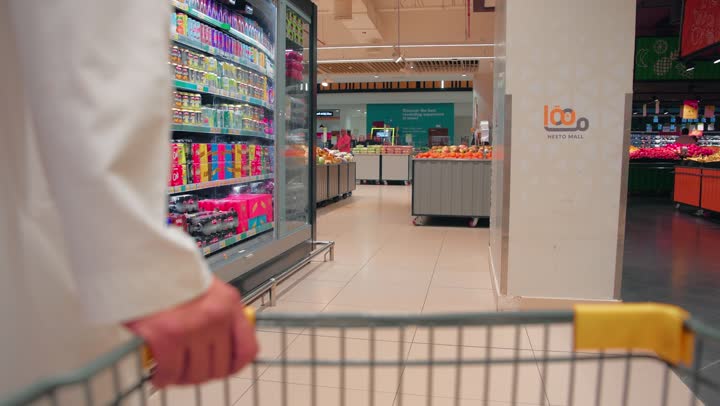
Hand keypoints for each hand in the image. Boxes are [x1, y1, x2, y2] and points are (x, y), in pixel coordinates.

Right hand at [124, 276, 257, 386]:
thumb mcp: (208, 290)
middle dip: (203, 374)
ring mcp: (193, 328)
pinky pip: (171, 372)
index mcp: (229, 304)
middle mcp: (216, 317)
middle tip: (189, 372)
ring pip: (196, 374)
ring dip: (183, 378)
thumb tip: (225, 344)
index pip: (247, 348)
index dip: (235, 366)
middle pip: (220, 367)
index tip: (224, 369)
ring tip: (173, 372)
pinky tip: (158, 374)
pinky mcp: (167, 336)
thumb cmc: (171, 276)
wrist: (141, 265)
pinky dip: (163, 378)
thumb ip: (220, 314)